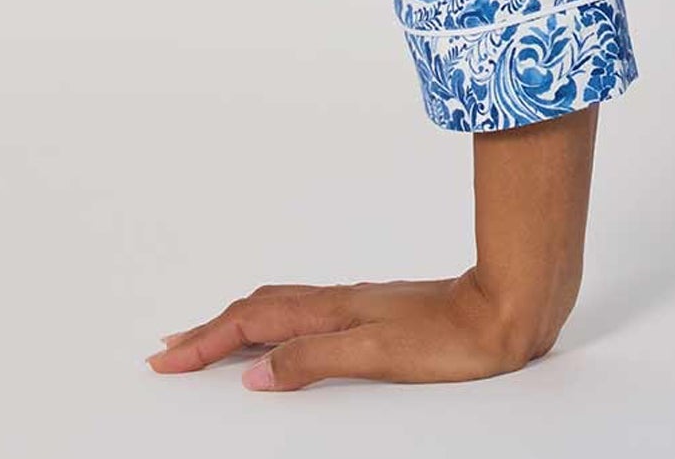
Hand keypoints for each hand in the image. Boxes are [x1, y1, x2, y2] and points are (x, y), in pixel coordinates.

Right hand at [144, 266, 566, 388]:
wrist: (508, 305)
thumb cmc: (454, 336)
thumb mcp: (379, 355)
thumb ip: (315, 360)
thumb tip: (255, 373)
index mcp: (334, 311)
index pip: (254, 323)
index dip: (206, 340)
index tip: (166, 357)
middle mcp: (341, 301)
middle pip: (259, 309)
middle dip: (210, 329)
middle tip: (169, 347)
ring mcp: (359, 304)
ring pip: (282, 306)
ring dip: (238, 321)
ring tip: (208, 335)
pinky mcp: (377, 312)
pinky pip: (307, 310)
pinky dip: (274, 320)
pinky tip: (281, 330)